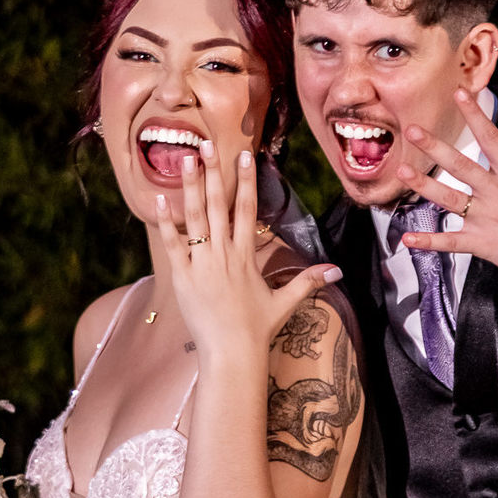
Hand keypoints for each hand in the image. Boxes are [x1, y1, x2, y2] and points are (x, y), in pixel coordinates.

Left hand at [154, 144, 341, 365]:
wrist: (232, 353)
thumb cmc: (257, 329)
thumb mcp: (285, 303)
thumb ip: (308, 282)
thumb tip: (337, 270)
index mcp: (246, 256)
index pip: (247, 209)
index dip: (246, 180)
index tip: (244, 155)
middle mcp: (225, 254)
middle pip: (219, 204)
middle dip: (214, 172)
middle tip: (206, 143)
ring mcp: (202, 264)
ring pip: (195, 218)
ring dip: (190, 187)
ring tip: (184, 160)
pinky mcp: (183, 277)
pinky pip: (173, 244)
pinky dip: (167, 222)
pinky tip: (160, 199)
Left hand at [398, 89, 497, 293]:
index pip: (492, 138)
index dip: (474, 114)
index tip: (459, 94)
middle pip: (461, 165)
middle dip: (435, 147)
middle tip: (412, 130)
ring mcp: (488, 220)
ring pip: (449, 200)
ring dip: (423, 186)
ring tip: (401, 172)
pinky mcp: (485, 244)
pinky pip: (451, 243)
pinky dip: (429, 242)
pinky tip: (408, 238)